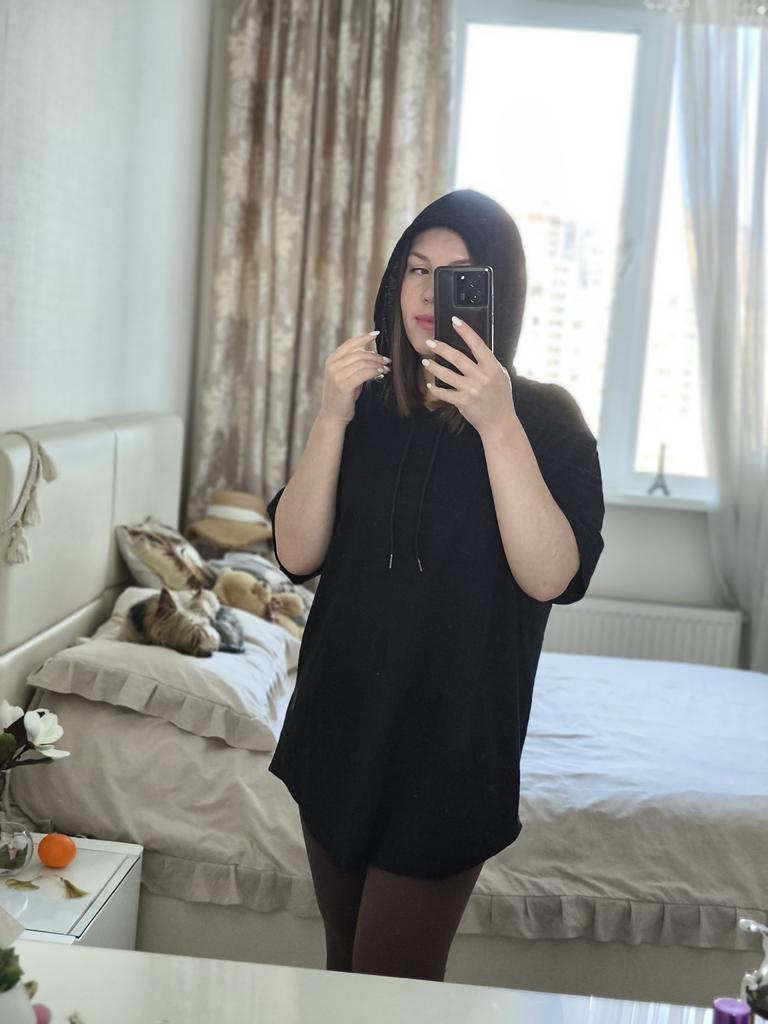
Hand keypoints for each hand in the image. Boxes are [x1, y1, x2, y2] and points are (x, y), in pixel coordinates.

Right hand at [320, 330, 389, 424]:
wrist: (333, 415)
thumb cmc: (343, 396)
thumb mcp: (346, 376)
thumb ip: (355, 364)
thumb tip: (373, 354)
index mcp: (331, 360)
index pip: (349, 344)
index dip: (363, 338)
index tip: (376, 334)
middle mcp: (332, 365)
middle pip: (359, 353)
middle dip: (375, 355)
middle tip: (386, 360)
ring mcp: (336, 375)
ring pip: (362, 362)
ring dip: (377, 364)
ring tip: (386, 368)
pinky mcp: (343, 385)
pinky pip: (363, 373)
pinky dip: (374, 371)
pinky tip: (381, 373)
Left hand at [422, 317, 516, 435]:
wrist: (499, 422)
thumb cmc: (501, 399)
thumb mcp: (502, 376)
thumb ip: (489, 364)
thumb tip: (476, 350)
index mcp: (493, 367)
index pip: (477, 344)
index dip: (465, 331)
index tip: (455, 321)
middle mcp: (481, 377)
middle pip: (457, 357)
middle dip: (441, 348)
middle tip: (430, 342)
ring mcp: (471, 390)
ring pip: (446, 374)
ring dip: (433, 367)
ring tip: (425, 362)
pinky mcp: (462, 401)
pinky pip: (444, 393)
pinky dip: (436, 389)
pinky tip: (430, 385)